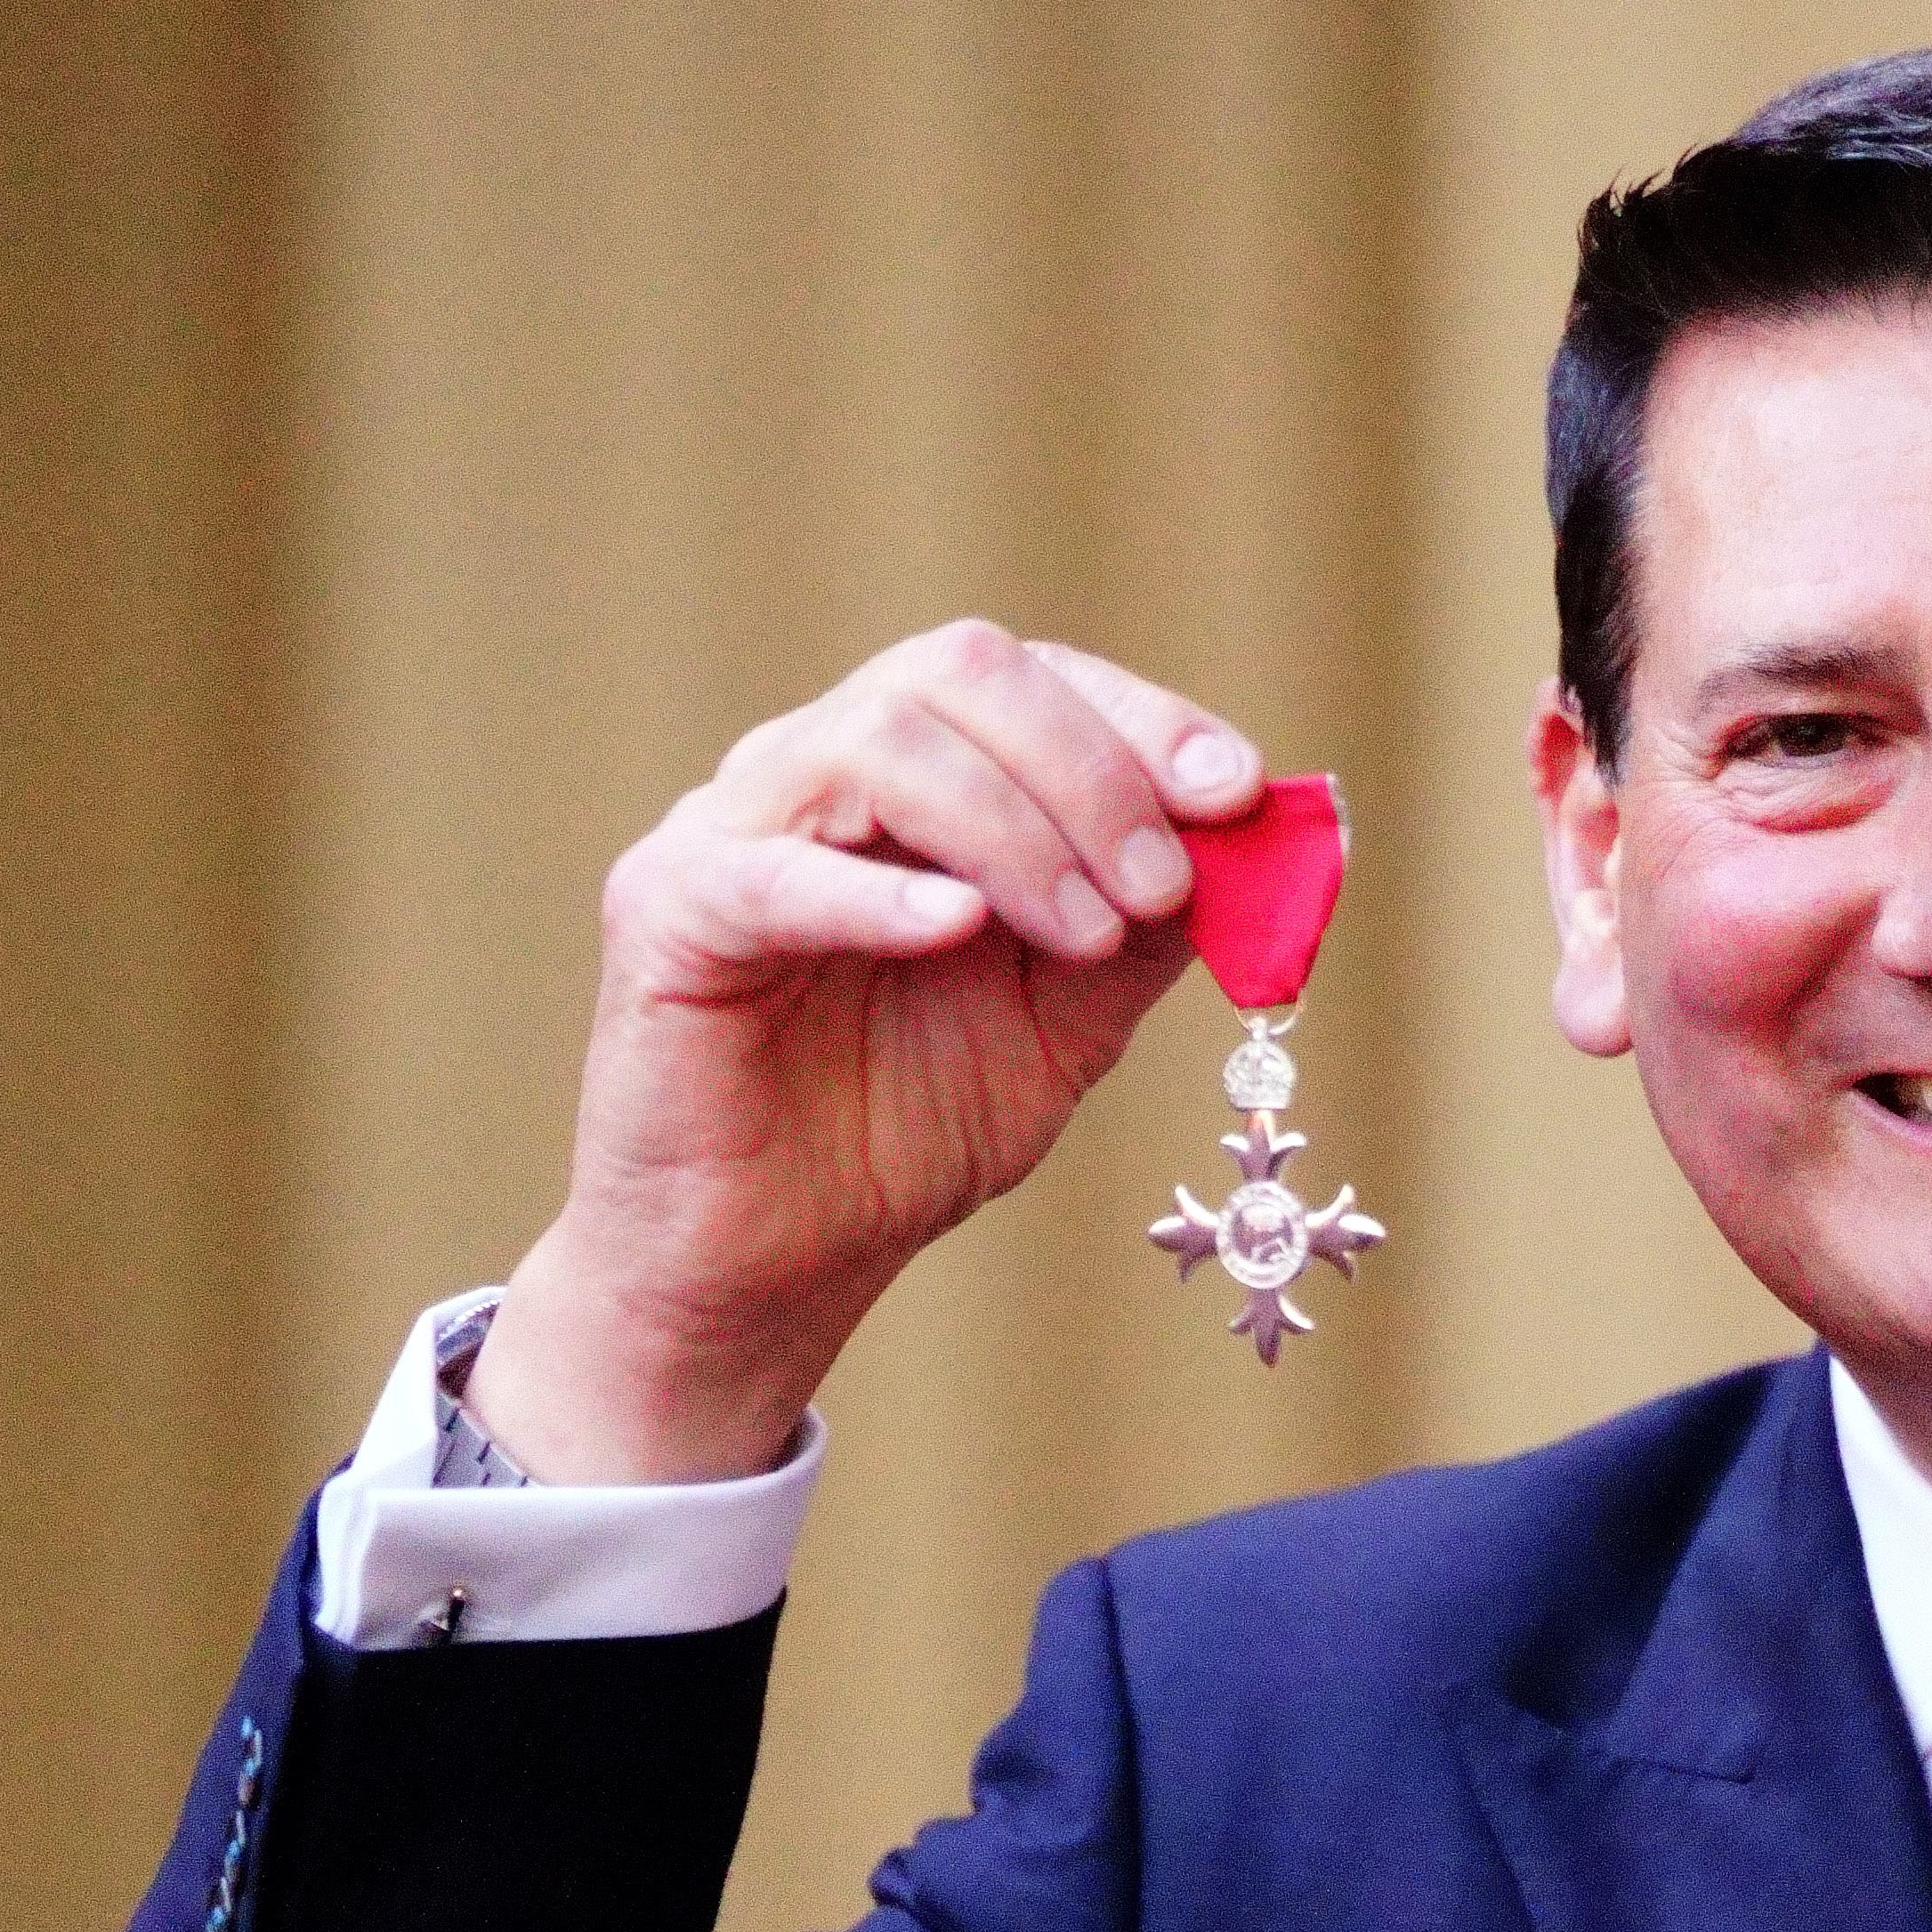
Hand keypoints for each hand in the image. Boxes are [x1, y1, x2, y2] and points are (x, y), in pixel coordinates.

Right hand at [467, 621, 1258, 1480]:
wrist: (779, 1261)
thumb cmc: (906, 1126)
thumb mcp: (1069, 1021)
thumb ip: (1150, 927)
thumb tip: (1265, 840)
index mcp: (912, 776)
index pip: (1029, 679)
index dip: (1141, 719)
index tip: (1237, 793)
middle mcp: (815, 771)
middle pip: (958, 670)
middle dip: (1091, 771)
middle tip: (1161, 887)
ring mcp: (729, 828)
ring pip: (879, 740)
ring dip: (1015, 828)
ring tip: (1084, 931)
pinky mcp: (666, 911)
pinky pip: (772, 871)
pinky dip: (878, 893)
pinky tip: (958, 928)